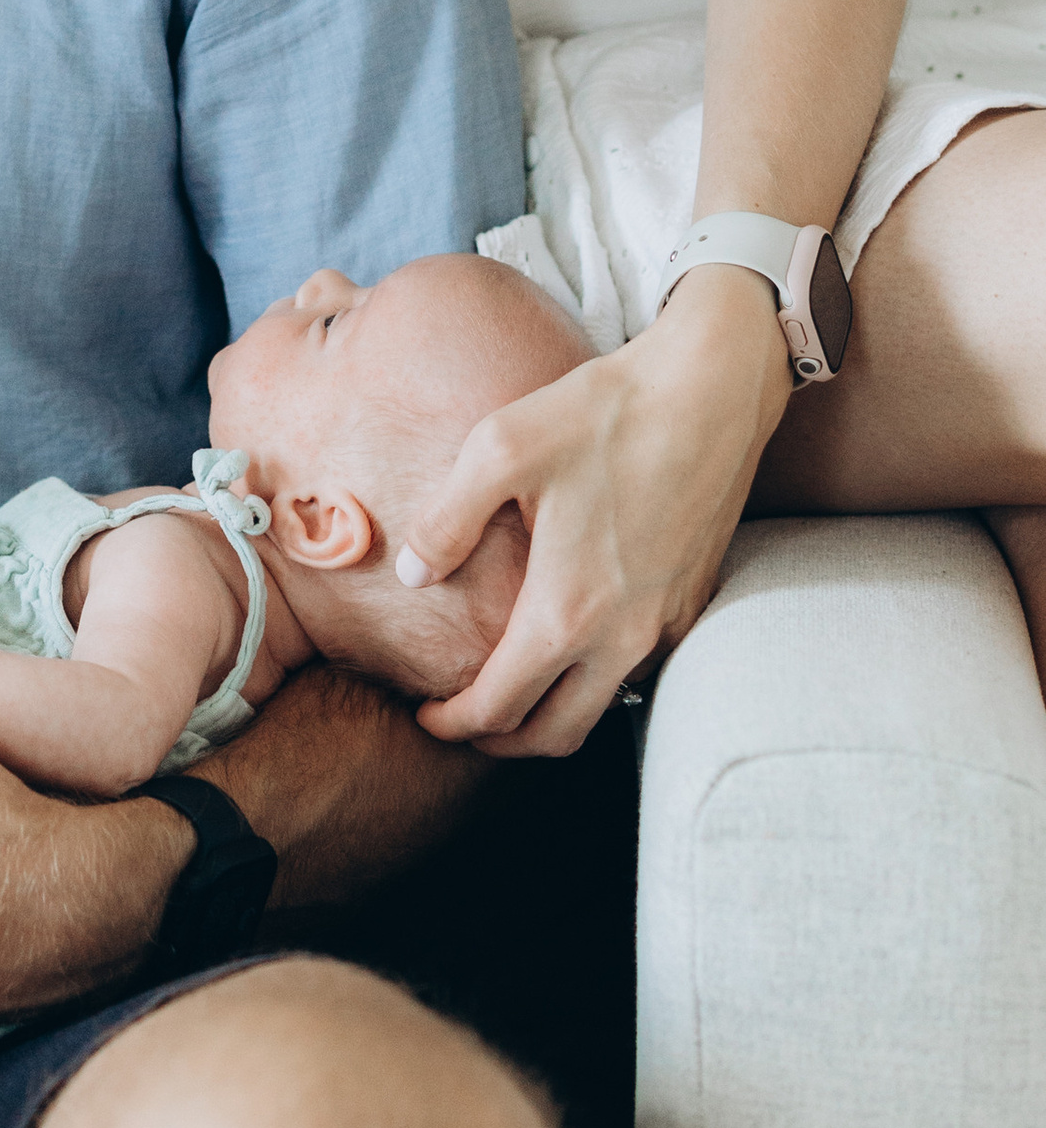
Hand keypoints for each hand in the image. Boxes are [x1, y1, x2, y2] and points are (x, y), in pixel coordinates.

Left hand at [405, 272, 794, 755]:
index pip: (500, 708)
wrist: (711, 388)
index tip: (424, 716)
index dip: (453, 724)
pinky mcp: (693, 602)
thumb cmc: (603, 413)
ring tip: (510, 686)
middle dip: (500, 740)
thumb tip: (415, 575)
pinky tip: (569, 641)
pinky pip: (639, 670)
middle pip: (555, 735)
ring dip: (552, 716)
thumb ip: (446, 520)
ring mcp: (666, 624)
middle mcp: (624, 636)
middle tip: (460, 720)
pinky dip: (596, 680)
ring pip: (603, 708)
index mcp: (568, 611)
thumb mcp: (499, 448)